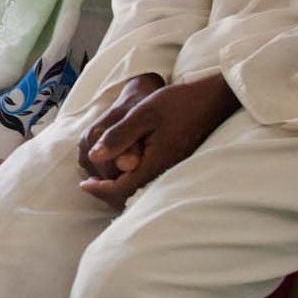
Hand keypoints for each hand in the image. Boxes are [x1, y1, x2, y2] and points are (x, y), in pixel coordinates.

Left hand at [77, 74, 240, 208]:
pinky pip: (150, 182)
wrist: (212, 100)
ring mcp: (172, 171)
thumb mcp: (143, 114)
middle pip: (130, 196)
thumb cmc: (178, 103)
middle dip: (108, 192)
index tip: (84, 184)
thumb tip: (94, 156)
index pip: (122, 189)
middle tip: (90, 184)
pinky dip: (132, 181)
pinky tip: (124, 169)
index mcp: (155, 164)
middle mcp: (165, 173)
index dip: (100, 189)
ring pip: (140, 190)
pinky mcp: (176, 165)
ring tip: (102, 179)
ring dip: (120, 187)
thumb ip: (118, 135)